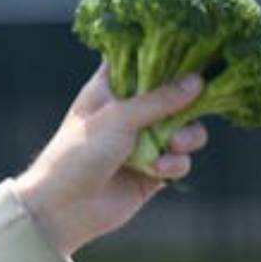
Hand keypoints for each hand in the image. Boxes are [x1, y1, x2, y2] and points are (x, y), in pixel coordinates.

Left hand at [13, 63, 209, 256]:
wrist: (62, 208)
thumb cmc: (78, 153)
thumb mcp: (118, 117)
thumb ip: (159, 98)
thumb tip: (198, 80)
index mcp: (111, 89)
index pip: (142, 60)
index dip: (167, 55)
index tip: (195, 52)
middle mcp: (129, 112)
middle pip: (174, 94)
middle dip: (190, 100)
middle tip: (198, 101)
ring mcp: (142, 142)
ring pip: (185, 128)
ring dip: (187, 135)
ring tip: (174, 143)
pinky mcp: (153, 171)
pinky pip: (180, 160)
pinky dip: (175, 163)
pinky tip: (158, 169)